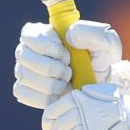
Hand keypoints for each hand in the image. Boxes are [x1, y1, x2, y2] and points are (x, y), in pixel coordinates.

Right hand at [12, 19, 129, 109]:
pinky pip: (23, 93)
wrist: (96, 87)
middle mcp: (27, 49)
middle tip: (69, 72)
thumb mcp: (106, 44)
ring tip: (66, 82)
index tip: (67, 55)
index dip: (47, 47)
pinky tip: (58, 94)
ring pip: (23, 76)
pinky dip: (44, 96)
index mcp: (42, 32)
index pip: (28, 34)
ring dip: (50, 83)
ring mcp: (23, 69)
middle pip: (23, 56)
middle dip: (51, 67)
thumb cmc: (99, 61)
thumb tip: (70, 35)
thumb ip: (95, 33)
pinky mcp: (24, 89)